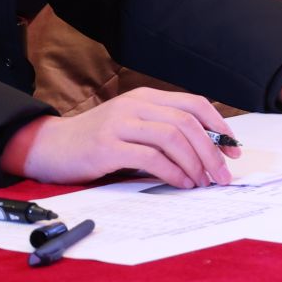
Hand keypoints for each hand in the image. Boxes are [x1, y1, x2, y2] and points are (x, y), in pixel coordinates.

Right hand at [0, 88, 239, 188]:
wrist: (49, 147)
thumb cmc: (95, 142)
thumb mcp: (132, 127)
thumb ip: (161, 132)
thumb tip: (205, 152)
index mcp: (145, 98)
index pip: (193, 104)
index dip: (218, 126)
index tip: (233, 149)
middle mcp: (135, 105)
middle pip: (187, 123)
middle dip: (212, 150)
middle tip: (223, 174)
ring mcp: (120, 124)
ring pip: (172, 137)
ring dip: (195, 163)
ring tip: (203, 182)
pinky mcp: (107, 146)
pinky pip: (150, 157)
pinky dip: (172, 172)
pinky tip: (181, 183)